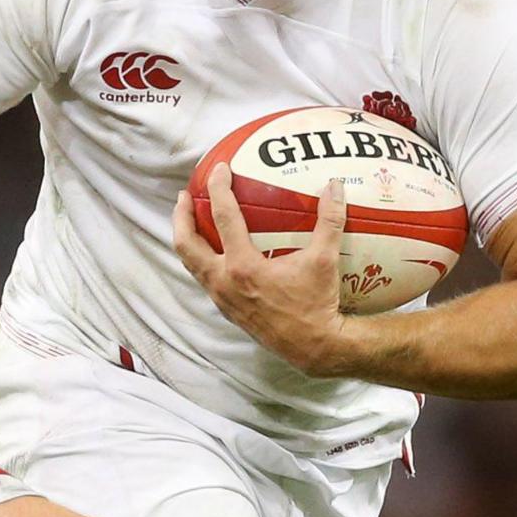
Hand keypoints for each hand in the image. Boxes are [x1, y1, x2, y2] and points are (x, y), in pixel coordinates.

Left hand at [171, 164, 349, 375]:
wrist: (314, 346)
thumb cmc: (317, 303)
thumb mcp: (325, 260)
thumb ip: (329, 221)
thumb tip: (334, 186)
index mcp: (243, 266)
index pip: (223, 217)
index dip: (219, 189)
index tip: (220, 170)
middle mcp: (224, 282)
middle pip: (186, 244)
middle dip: (181, 217)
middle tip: (186, 195)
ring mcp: (222, 298)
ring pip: (191, 263)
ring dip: (187, 238)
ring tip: (191, 219)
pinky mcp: (227, 309)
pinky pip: (204, 278)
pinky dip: (202, 258)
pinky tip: (214, 250)